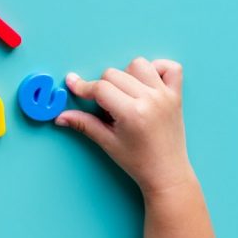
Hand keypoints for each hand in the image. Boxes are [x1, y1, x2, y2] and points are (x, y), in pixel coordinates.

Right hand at [56, 58, 195, 196]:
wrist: (167, 173)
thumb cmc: (138, 161)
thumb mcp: (107, 142)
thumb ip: (83, 124)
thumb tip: (60, 116)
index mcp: (132, 113)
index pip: (100, 88)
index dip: (83, 86)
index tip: (73, 84)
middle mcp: (150, 99)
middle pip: (114, 74)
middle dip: (104, 87)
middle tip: (108, 108)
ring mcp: (165, 95)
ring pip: (138, 64)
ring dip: (127, 75)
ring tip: (126, 94)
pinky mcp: (176, 95)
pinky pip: (170, 67)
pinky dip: (158, 69)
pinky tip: (147, 84)